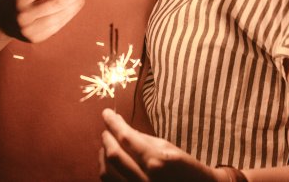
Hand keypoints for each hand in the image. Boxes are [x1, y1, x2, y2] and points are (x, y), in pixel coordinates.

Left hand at [100, 109, 228, 181]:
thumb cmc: (185, 167)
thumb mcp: (168, 148)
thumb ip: (143, 138)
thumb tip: (120, 126)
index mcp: (157, 161)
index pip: (126, 137)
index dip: (113, 123)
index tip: (106, 113)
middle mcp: (145, 179)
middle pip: (113, 154)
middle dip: (107, 138)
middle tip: (107, 129)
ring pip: (107, 172)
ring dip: (103, 155)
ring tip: (108, 145)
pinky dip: (107, 170)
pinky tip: (111, 162)